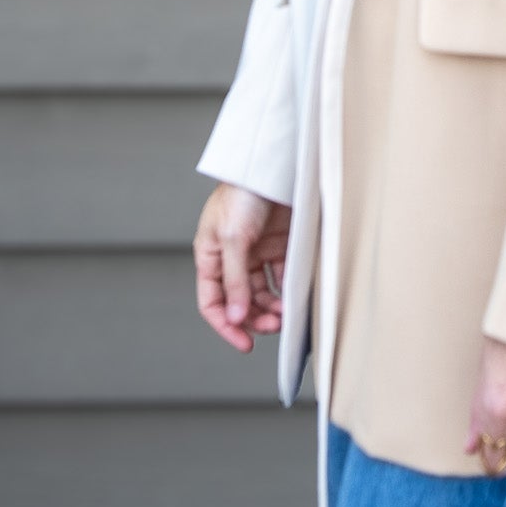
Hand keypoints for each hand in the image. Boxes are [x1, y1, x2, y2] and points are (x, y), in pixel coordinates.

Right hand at [193, 182, 289, 352]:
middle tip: (274, 326)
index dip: (226, 325)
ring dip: (271, 308)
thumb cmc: (244, 192)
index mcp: (210, 256)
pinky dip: (287, 290)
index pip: (212, 302)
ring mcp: (256, 252)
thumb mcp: (233, 238)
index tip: (245, 343)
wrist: (273, 163)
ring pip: (261, 293)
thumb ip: (235, 280)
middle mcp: (232, 258)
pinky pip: (281, 276)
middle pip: (239, 302)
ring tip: (285, 315)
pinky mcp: (279, 244)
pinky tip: (295, 297)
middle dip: (254, 318)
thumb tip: (236, 317)